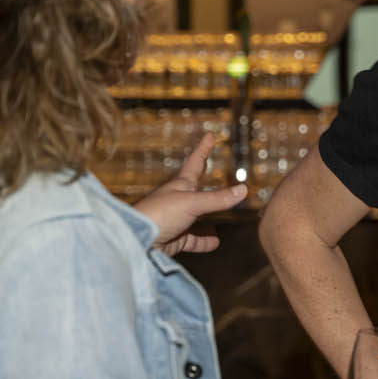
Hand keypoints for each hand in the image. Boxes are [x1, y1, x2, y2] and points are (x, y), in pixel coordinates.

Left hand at [132, 134, 246, 255]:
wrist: (134, 241)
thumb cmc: (158, 214)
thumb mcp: (191, 203)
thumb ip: (217, 199)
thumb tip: (243, 189)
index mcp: (181, 185)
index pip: (195, 162)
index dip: (203, 149)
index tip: (209, 136)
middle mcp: (178, 201)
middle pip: (198, 192)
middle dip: (209, 187)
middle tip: (217, 178)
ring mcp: (176, 221)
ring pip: (196, 219)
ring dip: (208, 221)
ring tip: (220, 224)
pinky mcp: (173, 239)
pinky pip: (192, 239)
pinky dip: (204, 241)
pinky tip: (214, 242)